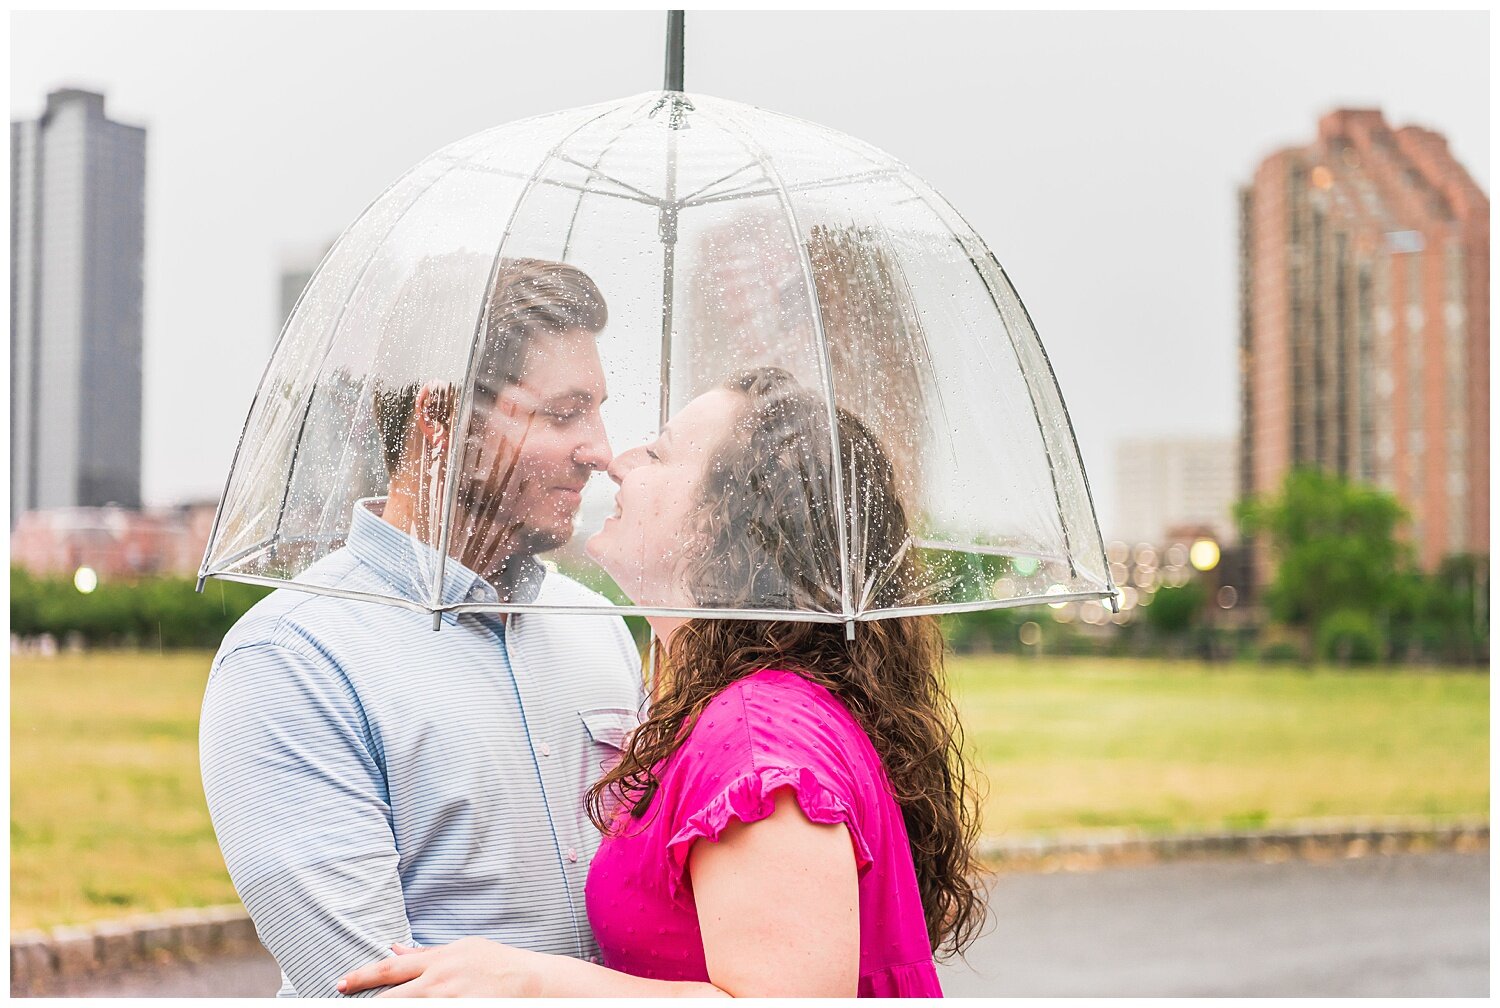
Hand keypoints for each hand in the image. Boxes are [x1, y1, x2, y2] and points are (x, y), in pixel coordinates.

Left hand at [337, 937, 548, 996]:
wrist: (532, 980)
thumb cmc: (498, 962)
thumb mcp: (462, 949)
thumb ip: (426, 954)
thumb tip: (394, 949)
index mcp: (438, 960)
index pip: (390, 969)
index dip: (361, 977)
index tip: (341, 985)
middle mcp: (440, 980)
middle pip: (392, 997)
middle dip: (369, 1004)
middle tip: (347, 1006)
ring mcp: (450, 1000)